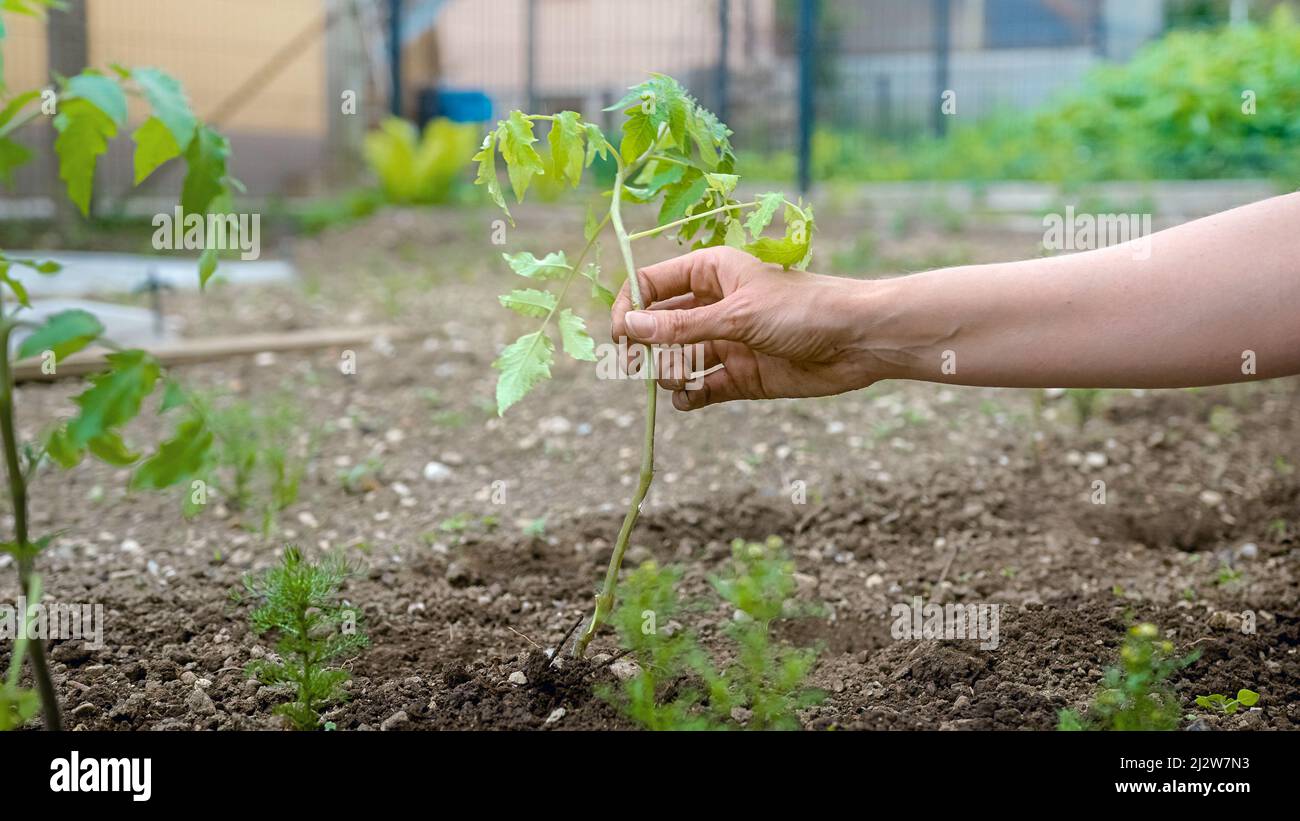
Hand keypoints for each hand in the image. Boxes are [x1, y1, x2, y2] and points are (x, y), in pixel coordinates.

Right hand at [610, 246, 881, 410]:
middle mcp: (712, 306)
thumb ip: (681, 325)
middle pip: (656, 326)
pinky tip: (689, 399)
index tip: (620, 335)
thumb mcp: (737, 314)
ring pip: (675, 360)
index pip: (650, 285)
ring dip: (667, 373)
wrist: (858, 341)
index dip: (629, 308)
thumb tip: (629, 326)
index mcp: (709, 273)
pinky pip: (699, 389)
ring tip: (678, 379)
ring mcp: (725, 342)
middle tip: (636, 366)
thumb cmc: (803, 309)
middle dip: (643, 346)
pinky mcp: (739, 376)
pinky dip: (688, 397)